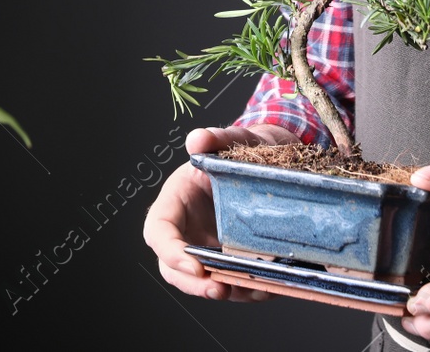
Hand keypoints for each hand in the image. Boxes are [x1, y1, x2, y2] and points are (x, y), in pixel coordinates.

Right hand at [142, 123, 301, 301]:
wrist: (269, 162)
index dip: (171, 251)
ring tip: (252, 289)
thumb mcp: (232, 141)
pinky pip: (231, 283)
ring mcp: (206, 246)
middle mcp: (186, 228)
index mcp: (176, 199)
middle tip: (219, 290)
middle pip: (172, 267)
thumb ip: (215, 138)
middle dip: (193, 285)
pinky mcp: (228, 260)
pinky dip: (246, 290)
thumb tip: (197, 140)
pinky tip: (266, 286)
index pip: (159, 230)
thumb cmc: (243, 151)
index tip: (194, 265)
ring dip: (224, 291)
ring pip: (202, 282)